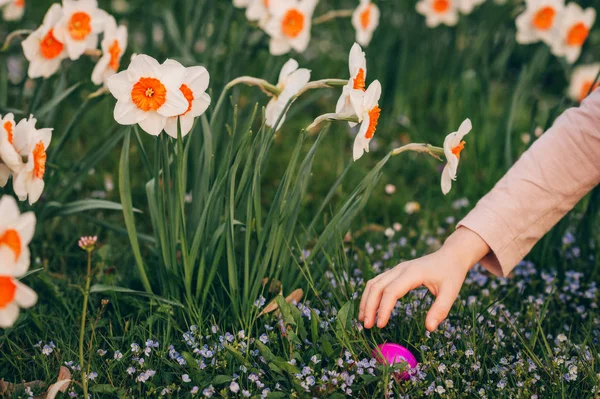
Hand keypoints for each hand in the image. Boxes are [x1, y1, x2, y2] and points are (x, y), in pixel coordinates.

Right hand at [358, 227, 489, 331]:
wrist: (451, 255)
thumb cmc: (452, 273)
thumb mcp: (451, 292)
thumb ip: (440, 310)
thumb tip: (429, 328)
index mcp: (412, 273)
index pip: (391, 291)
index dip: (384, 308)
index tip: (380, 325)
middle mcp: (400, 269)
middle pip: (377, 286)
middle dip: (369, 306)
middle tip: (367, 326)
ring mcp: (396, 269)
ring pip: (374, 283)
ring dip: (366, 301)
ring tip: (363, 319)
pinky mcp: (395, 272)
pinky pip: (377, 282)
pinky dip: (370, 295)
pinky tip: (370, 308)